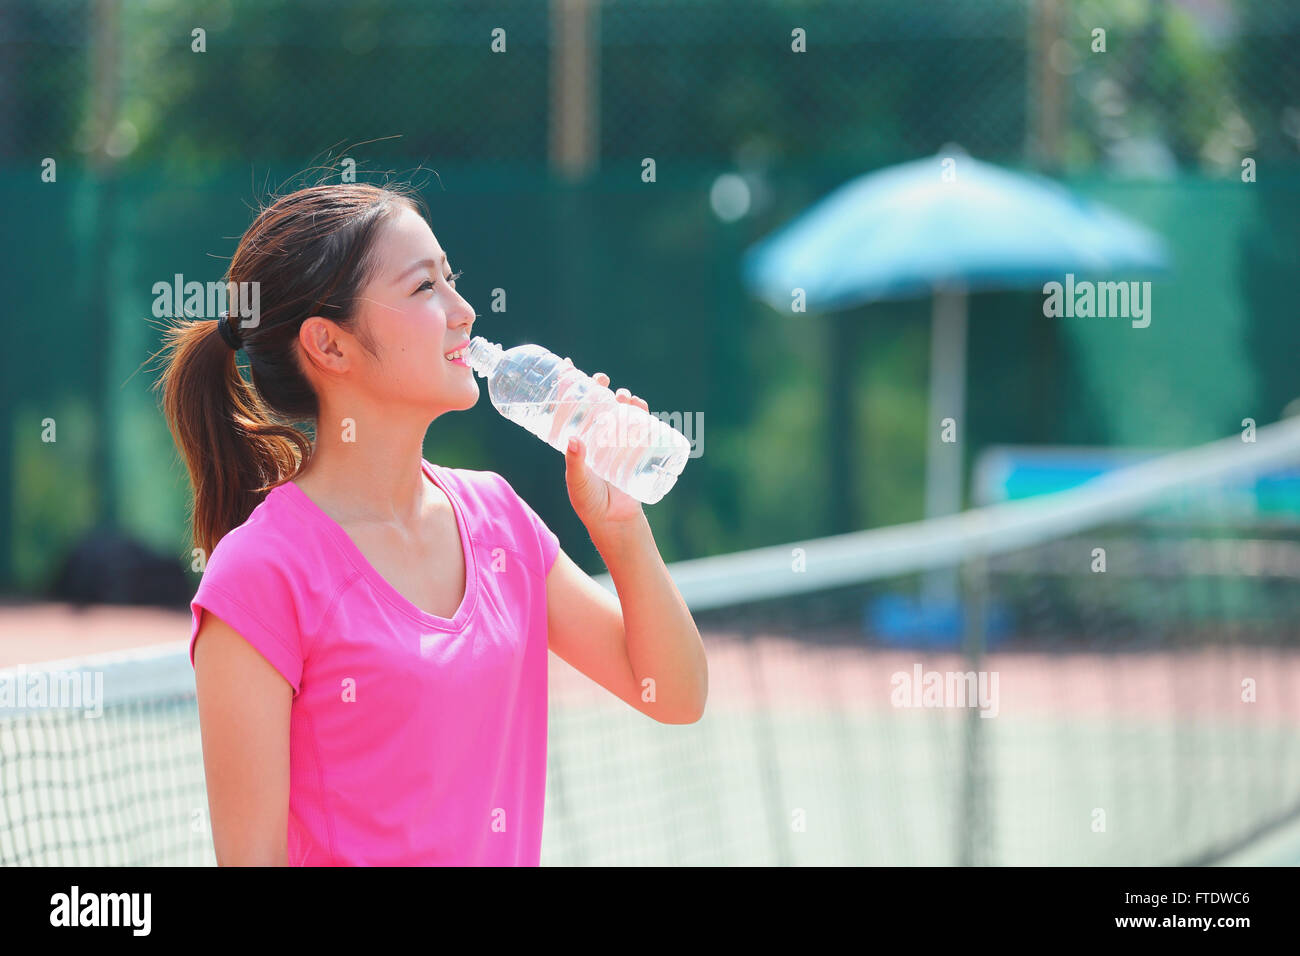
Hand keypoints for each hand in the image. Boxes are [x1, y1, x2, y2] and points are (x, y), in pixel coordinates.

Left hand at [559, 356, 649, 528]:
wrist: (614, 521)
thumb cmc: (589, 503)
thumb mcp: (578, 483)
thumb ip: (575, 464)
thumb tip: (573, 439)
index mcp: (576, 441)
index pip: (569, 408)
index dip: (568, 387)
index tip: (568, 366)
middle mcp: (595, 437)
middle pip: (596, 404)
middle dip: (598, 388)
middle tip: (601, 379)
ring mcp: (615, 442)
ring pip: (618, 412)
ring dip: (621, 398)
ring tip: (624, 394)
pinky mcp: (634, 450)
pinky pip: (639, 427)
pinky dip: (642, 413)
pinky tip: (641, 405)